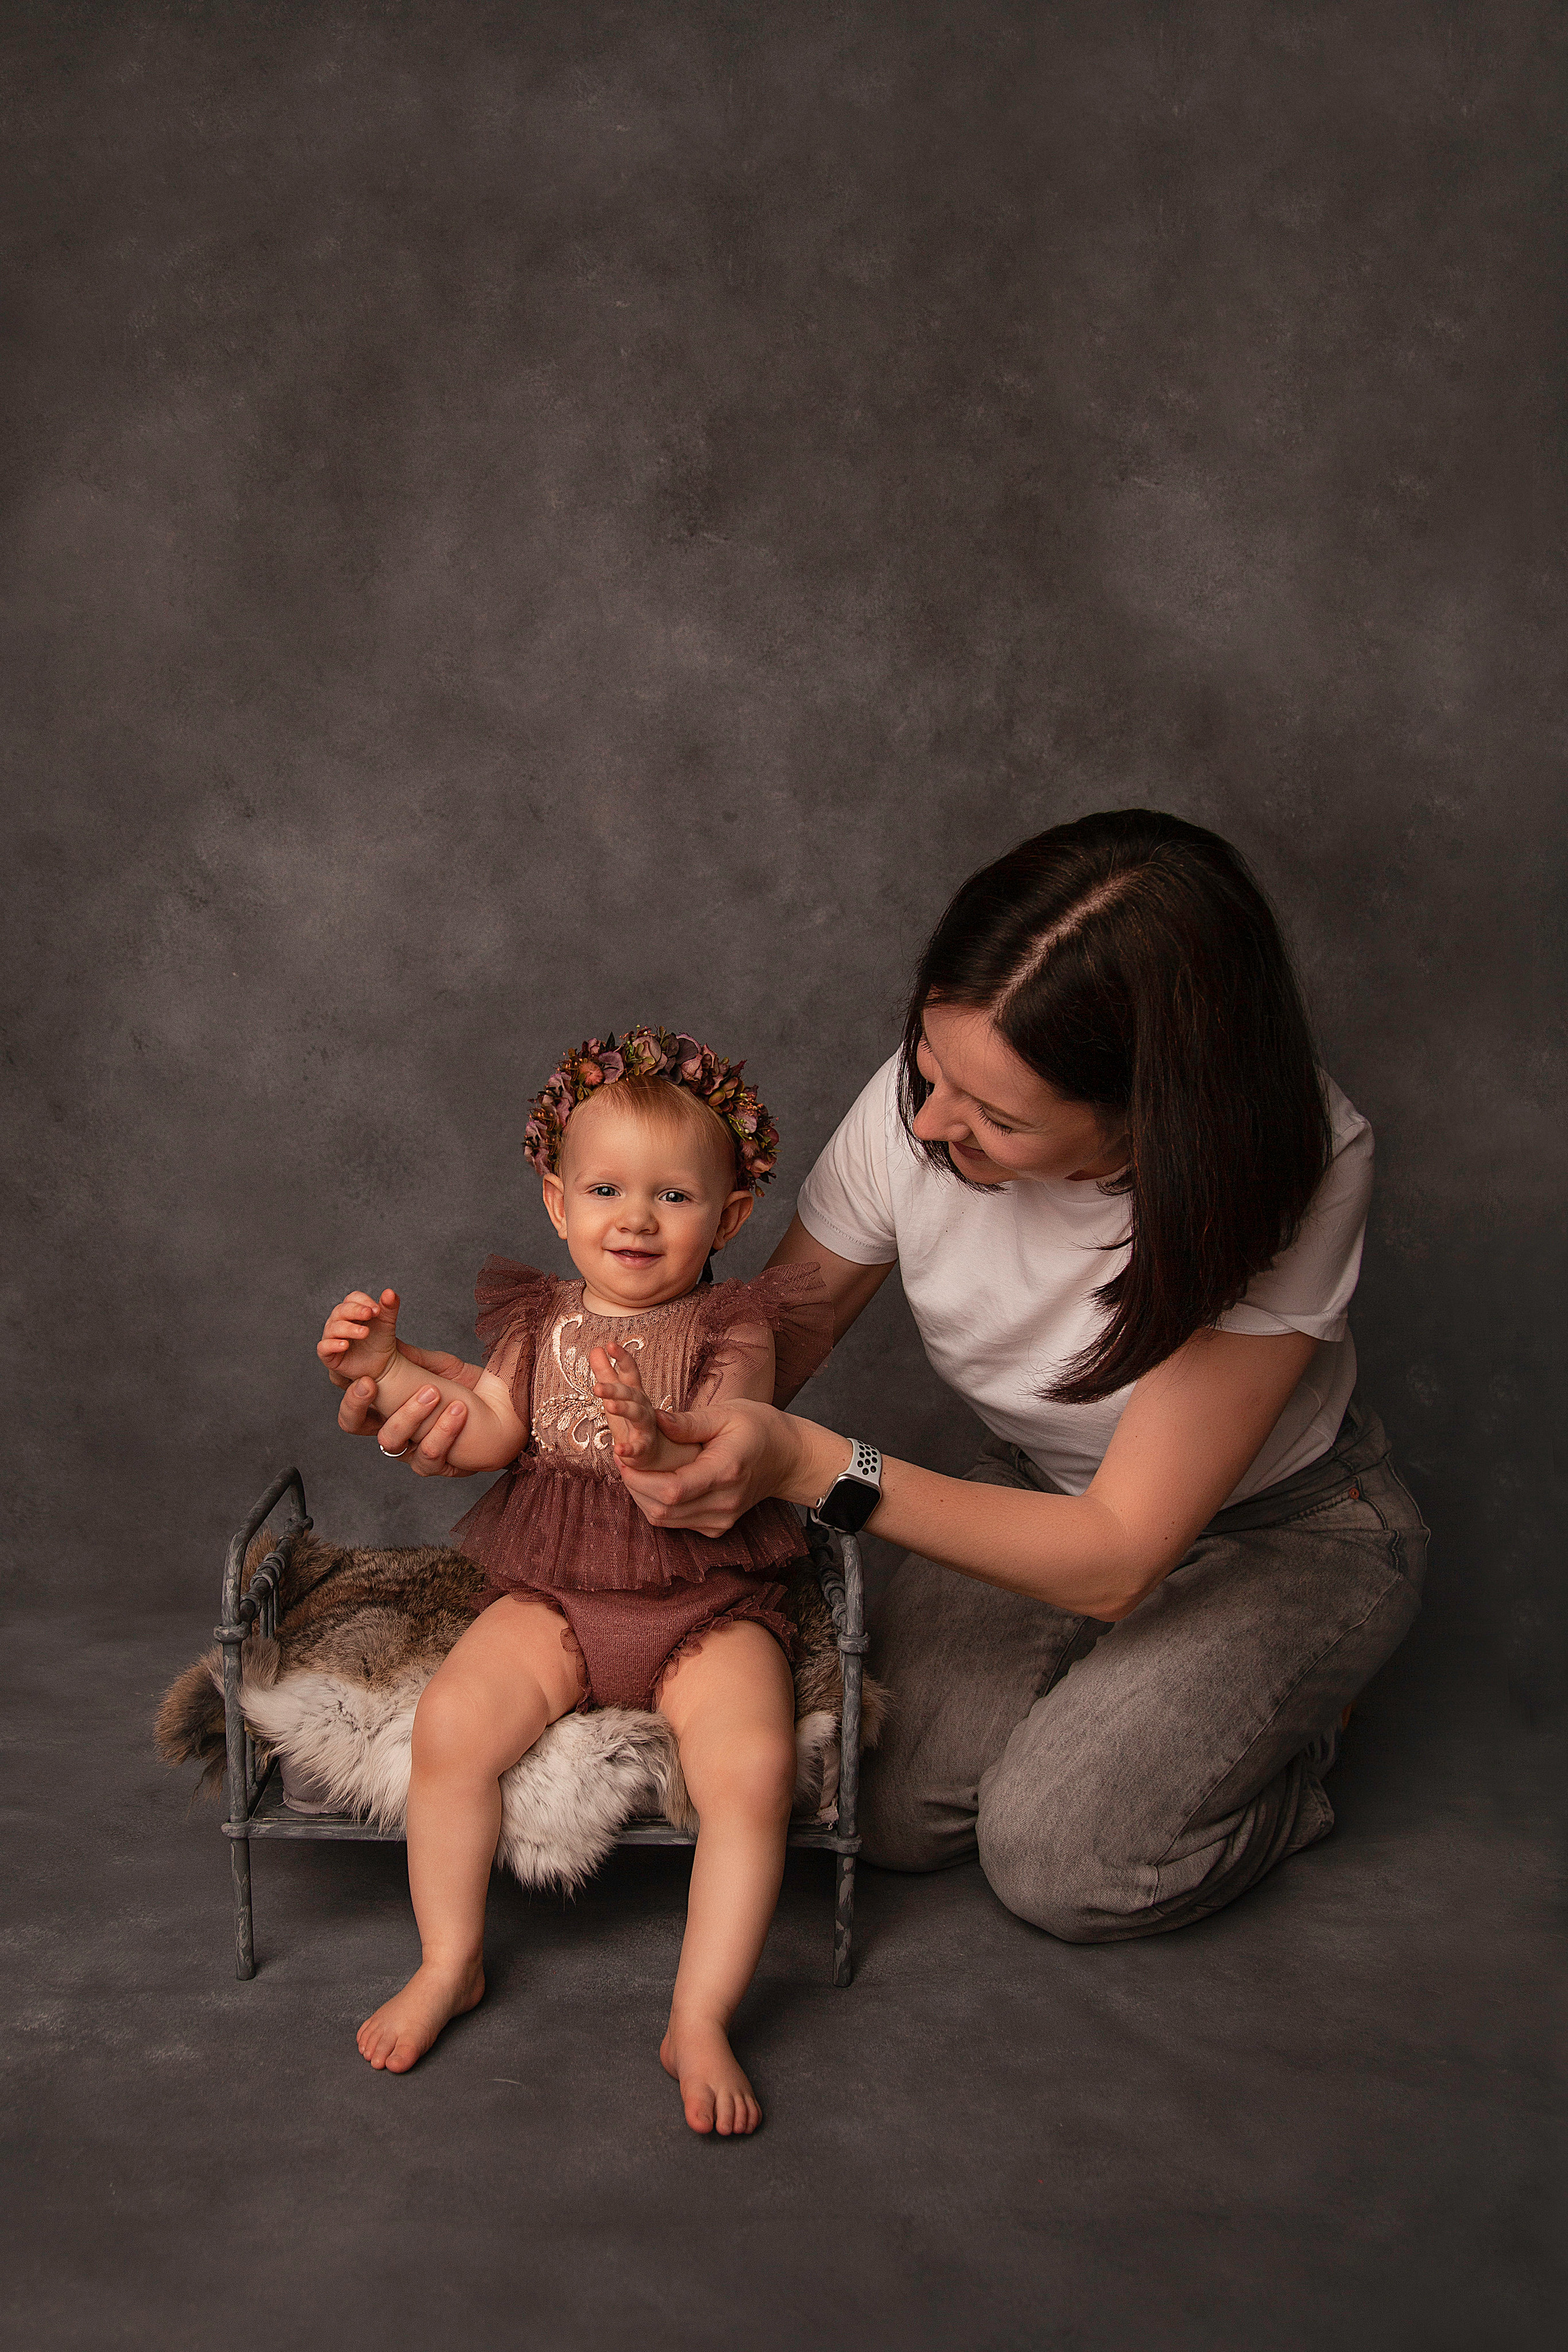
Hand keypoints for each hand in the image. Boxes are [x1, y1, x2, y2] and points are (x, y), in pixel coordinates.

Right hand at [318, 1288, 402, 1384]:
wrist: (382, 1364)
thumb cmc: (381, 1340)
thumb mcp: (387, 1322)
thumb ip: (390, 1306)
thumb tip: (389, 1292)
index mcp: (352, 1310)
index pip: (353, 1299)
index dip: (364, 1301)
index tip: (378, 1310)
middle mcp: (338, 1320)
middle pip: (341, 1310)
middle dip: (356, 1311)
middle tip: (370, 1314)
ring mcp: (331, 1336)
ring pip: (333, 1327)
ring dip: (349, 1328)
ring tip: (365, 1333)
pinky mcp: (328, 1354)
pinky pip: (324, 1347)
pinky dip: (333, 1344)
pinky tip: (345, 1344)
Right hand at [335, 1342, 482, 1477]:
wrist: (507, 1413)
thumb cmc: (470, 1389)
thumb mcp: (441, 1367)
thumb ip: (412, 1358)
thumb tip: (386, 1335)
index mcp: (387, 1403)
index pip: (352, 1395)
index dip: (345, 1385)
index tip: (360, 1370)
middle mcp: (392, 1428)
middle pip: (352, 1424)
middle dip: (355, 1404)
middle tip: (369, 1384)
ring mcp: (410, 1451)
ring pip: (390, 1440)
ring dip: (409, 1414)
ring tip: (434, 1392)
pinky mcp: (435, 1466)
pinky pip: (428, 1455)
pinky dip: (443, 1431)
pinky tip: (458, 1411)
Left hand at [590, 1342, 693, 1474]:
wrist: (651, 1451)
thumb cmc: (630, 1419)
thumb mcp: (616, 1394)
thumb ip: (605, 1372)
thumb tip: (595, 1348)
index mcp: (634, 1392)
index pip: (629, 1372)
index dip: (621, 1358)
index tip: (610, 1344)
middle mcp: (642, 1406)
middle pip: (630, 1393)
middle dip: (615, 1388)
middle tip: (597, 1386)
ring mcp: (644, 1427)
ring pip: (637, 1415)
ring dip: (624, 1409)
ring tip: (609, 1406)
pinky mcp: (643, 1448)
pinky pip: (637, 1448)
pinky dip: (629, 1449)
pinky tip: (618, 1450)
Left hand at [615, 1398, 805, 1536]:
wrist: (788, 1458)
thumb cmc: (758, 1427)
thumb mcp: (727, 1413)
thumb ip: (688, 1422)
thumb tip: (653, 1420)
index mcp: (726, 1472)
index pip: (672, 1490)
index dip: (639, 1477)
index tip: (622, 1455)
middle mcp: (724, 1503)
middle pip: (663, 1509)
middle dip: (634, 1485)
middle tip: (622, 1458)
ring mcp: (722, 1520)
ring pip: (664, 1520)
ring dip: (641, 1496)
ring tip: (633, 1468)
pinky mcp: (717, 1528)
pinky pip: (675, 1522)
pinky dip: (657, 1504)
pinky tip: (654, 1481)